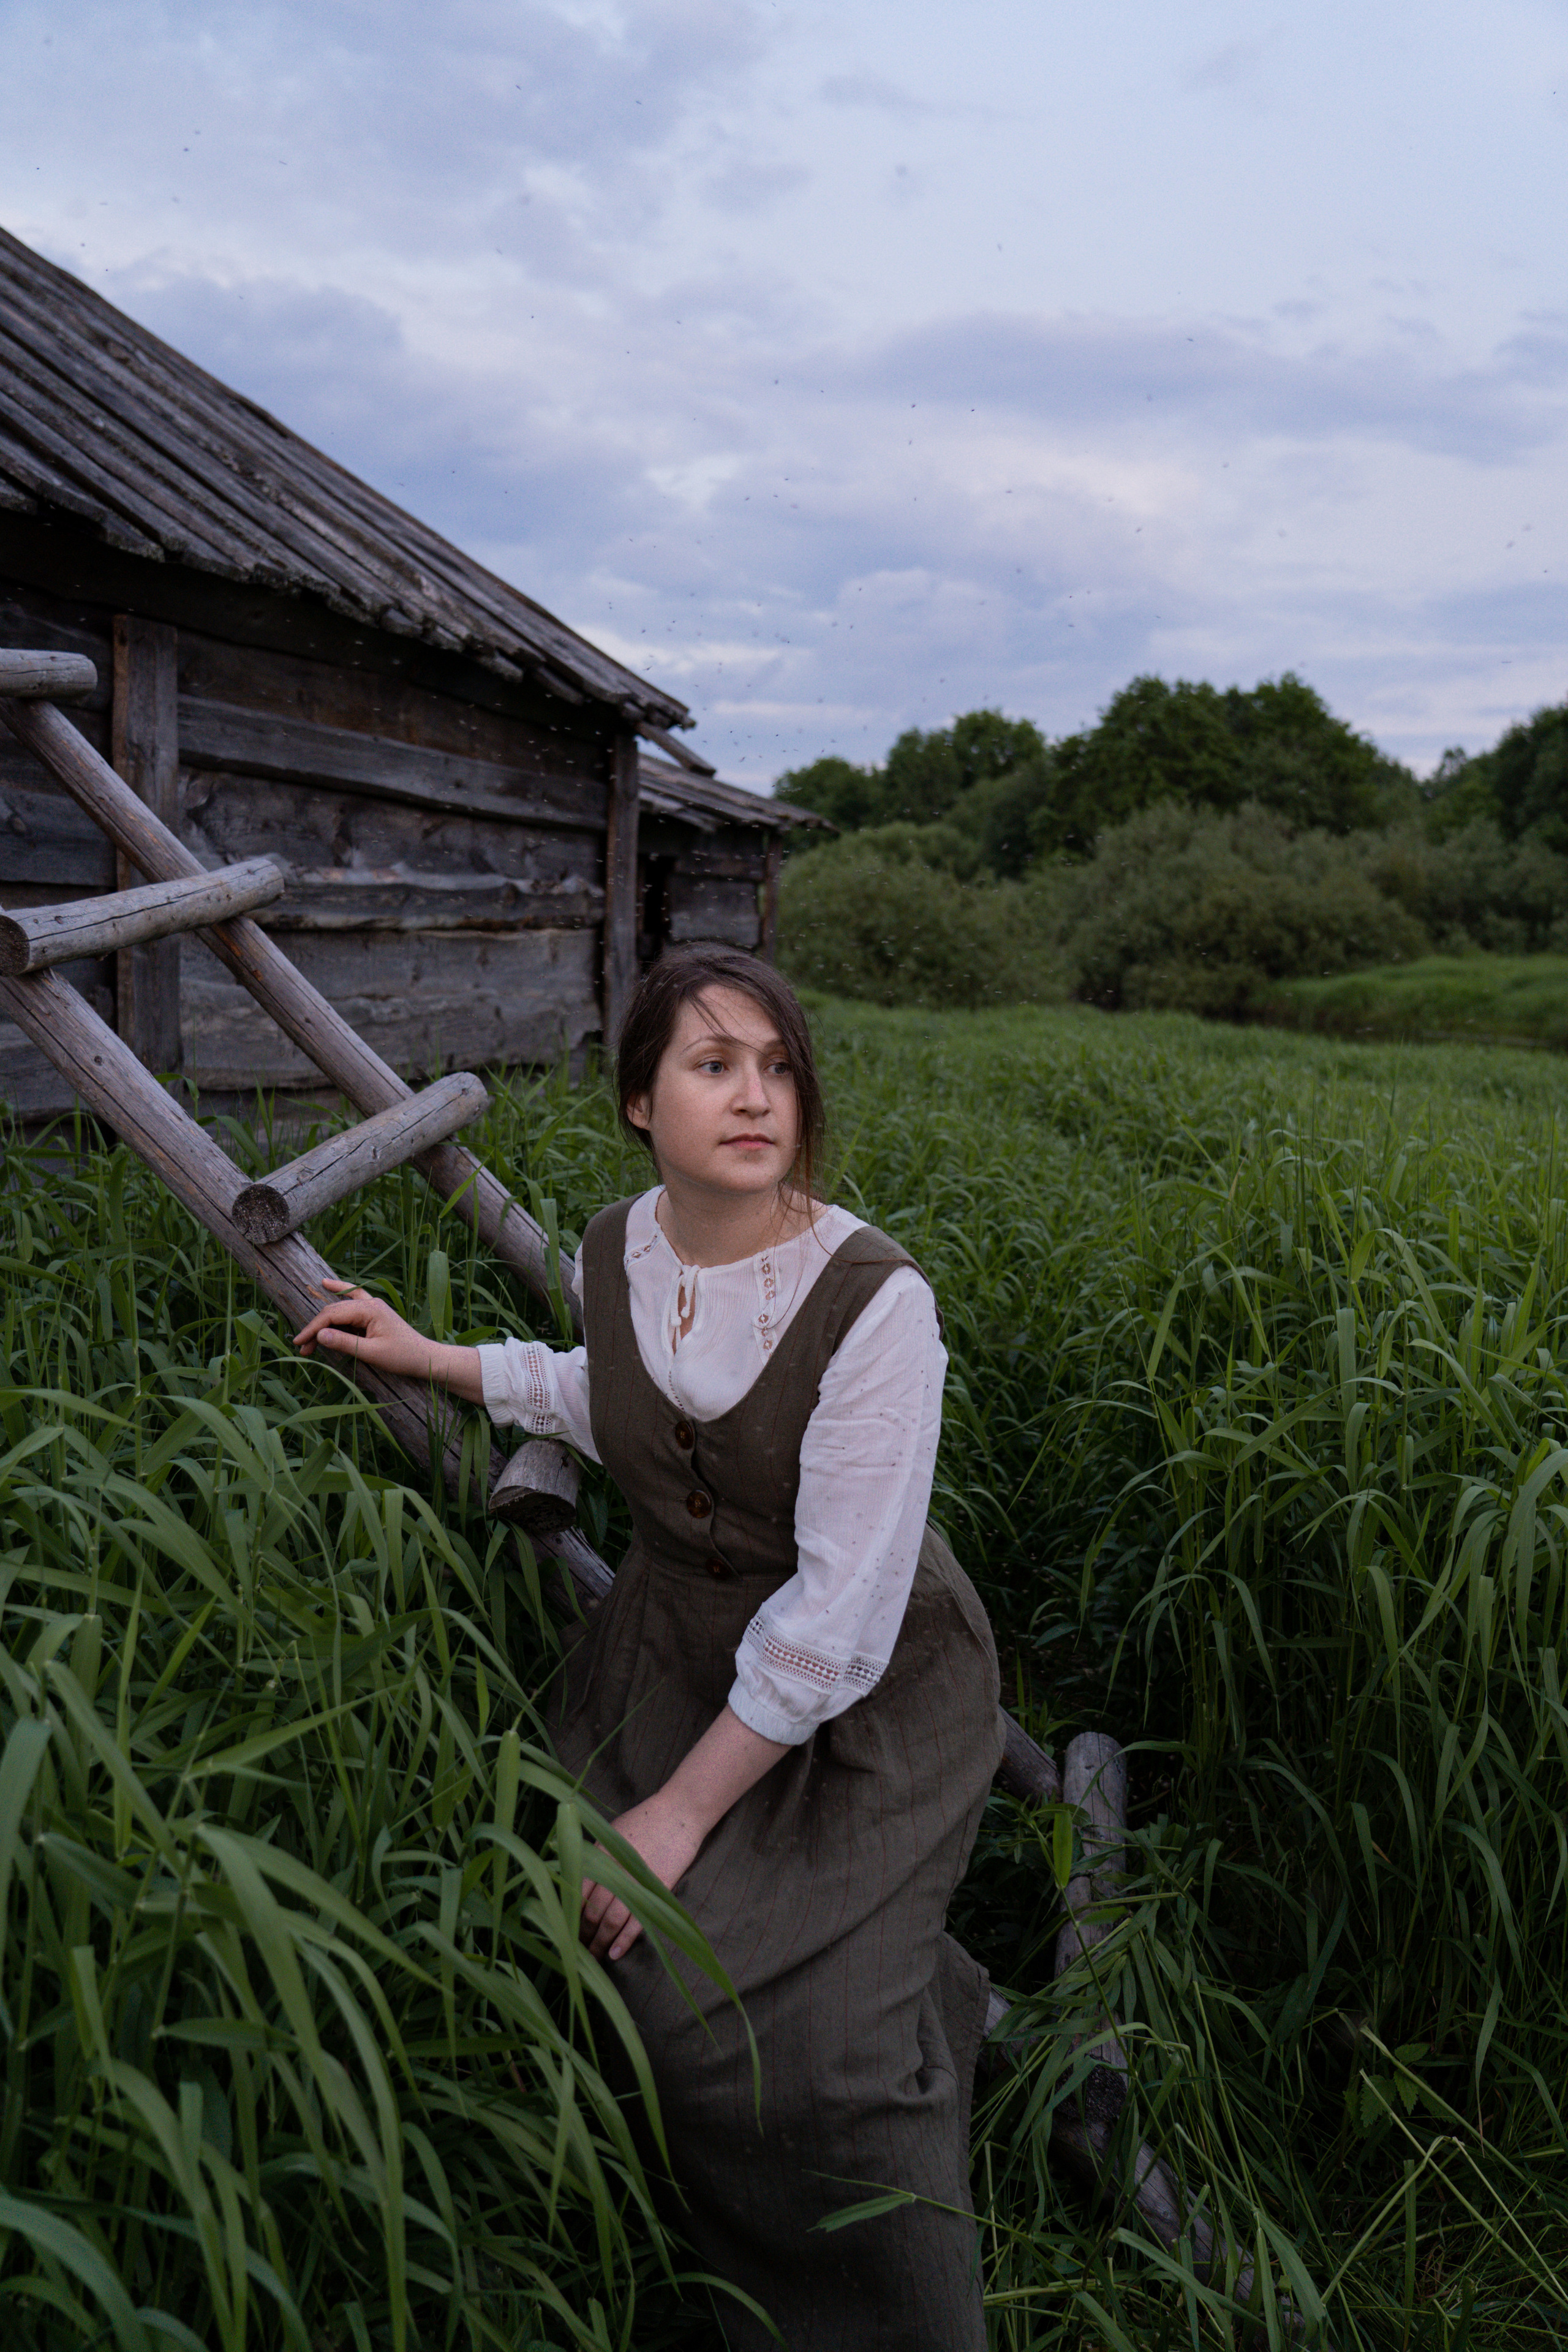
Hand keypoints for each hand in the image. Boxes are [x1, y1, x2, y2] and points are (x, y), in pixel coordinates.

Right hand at [293, 1278, 475, 1389]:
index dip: (313, 1329)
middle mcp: (370, 1303)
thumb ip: (345, 1343)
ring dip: (324, 1320)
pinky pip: (353, 1301)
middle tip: (302, 1348)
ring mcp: (373, 1306)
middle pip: (334, 1311)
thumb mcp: (372, 1353)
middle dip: (316, 1329)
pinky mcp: (375, 1313)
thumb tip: (319, 1336)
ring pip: (341, 1305)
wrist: (426, 1358)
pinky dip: (339, 1297)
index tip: (299, 1343)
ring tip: (307, 1335)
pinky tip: (328, 1286)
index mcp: (370, 1309)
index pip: (332, 1315)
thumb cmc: (402, 1356)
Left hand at [579, 1793, 705, 1962]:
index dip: (569, 1915)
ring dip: (600, 1942)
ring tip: (593, 1957)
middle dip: (583, 1934)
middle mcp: (613, 1871)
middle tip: (578, 1950)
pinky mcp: (655, 1890)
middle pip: (591, 1911)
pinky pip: (636, 1921)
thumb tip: (579, 1876)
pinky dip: (623, 1940)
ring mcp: (635, 1882)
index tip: (565, 1929)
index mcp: (599, 1855)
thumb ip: (596, 1855)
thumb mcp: (612, 1832)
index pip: (576, 1893)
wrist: (679, 1813)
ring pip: (610, 1921)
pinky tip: (614, 1953)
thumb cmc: (644, 1819)